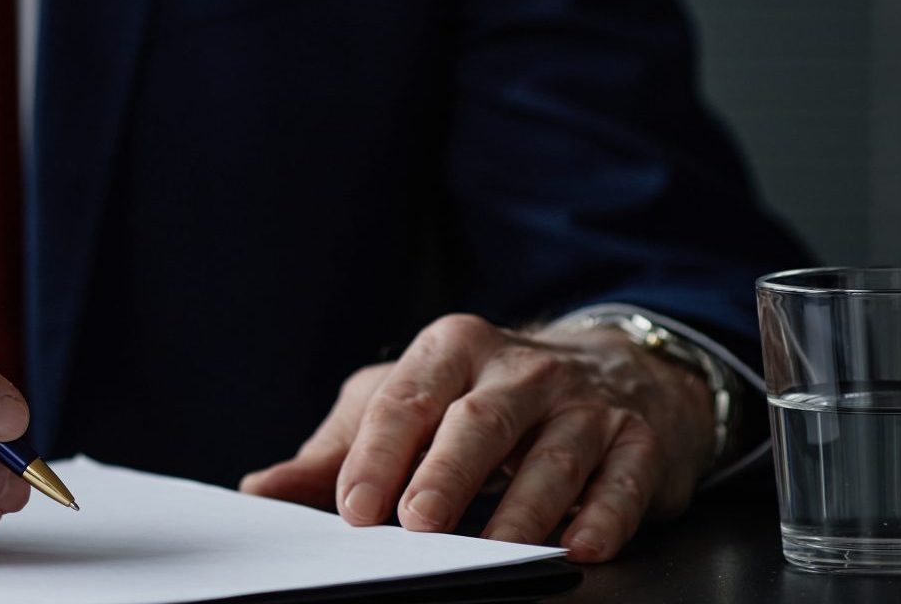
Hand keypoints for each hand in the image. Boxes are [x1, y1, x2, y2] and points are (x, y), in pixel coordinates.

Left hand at [238, 314, 716, 562]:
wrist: (615, 369)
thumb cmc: (482, 396)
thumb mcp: (406, 402)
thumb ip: (338, 451)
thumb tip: (261, 492)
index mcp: (451, 349)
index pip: (406, 400)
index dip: (376, 456)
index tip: (352, 510)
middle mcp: (520, 368)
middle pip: (478, 421)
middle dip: (446, 474)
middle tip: (418, 525)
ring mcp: (585, 404)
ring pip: (552, 456)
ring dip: (522, 509)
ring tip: (494, 552)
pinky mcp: (639, 443)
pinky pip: (622, 480)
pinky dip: (604, 514)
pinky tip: (580, 546)